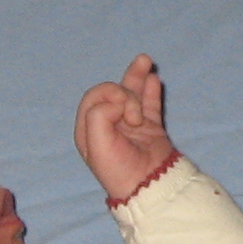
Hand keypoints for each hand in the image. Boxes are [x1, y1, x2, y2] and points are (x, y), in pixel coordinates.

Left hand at [77, 54, 177, 203]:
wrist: (147, 184)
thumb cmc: (117, 166)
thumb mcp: (96, 142)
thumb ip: (100, 113)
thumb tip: (122, 103)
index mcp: (89, 128)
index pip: (94, 97)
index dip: (109, 96)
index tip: (123, 111)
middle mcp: (108, 123)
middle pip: (113, 92)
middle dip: (125, 93)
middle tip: (135, 112)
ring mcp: (130, 124)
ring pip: (132, 93)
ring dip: (137, 76)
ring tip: (144, 59)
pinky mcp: (150, 126)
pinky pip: (150, 103)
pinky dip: (151, 90)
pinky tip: (153, 78)